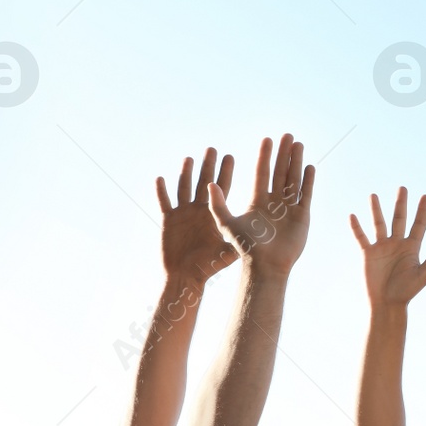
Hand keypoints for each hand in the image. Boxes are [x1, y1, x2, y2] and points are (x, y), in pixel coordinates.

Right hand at [154, 148, 237, 285]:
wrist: (186, 276)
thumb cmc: (208, 265)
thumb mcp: (227, 250)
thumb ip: (241, 239)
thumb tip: (265, 234)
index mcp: (214, 214)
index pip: (222, 188)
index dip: (226, 173)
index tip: (230, 156)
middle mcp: (198, 210)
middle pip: (203, 183)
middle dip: (208, 166)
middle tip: (212, 149)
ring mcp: (183, 213)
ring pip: (184, 188)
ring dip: (185, 173)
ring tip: (189, 158)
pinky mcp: (168, 220)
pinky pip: (164, 202)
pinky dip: (161, 191)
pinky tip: (160, 178)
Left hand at [207, 134, 315, 274]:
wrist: (266, 265)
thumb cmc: (246, 247)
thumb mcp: (227, 223)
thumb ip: (218, 204)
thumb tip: (210, 184)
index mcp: (257, 201)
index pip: (261, 173)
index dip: (264, 156)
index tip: (266, 140)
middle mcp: (274, 202)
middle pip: (280, 172)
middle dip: (283, 153)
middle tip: (287, 135)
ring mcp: (289, 208)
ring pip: (293, 179)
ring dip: (296, 162)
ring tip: (298, 144)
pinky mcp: (302, 216)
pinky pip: (305, 194)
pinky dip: (307, 181)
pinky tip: (309, 167)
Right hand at [350, 188, 425, 307]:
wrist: (387, 304)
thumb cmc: (407, 292)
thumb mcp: (424, 274)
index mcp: (412, 248)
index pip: (419, 225)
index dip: (422, 211)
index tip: (425, 196)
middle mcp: (397, 244)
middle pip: (399, 219)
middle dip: (401, 204)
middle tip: (402, 188)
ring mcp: (382, 248)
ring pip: (379, 223)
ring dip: (377, 209)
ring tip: (374, 195)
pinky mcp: (368, 254)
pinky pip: (361, 237)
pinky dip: (356, 227)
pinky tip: (353, 215)